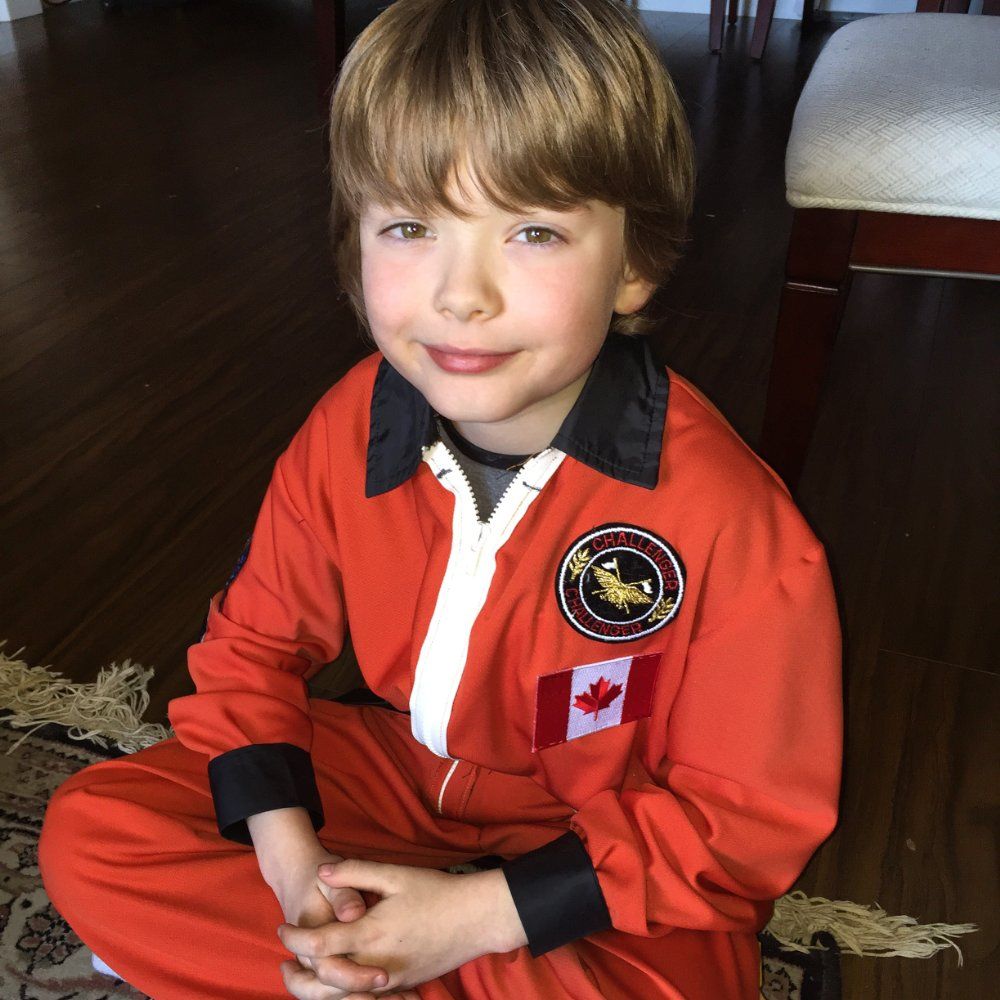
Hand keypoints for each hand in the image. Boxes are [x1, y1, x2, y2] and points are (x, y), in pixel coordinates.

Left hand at [276, 860, 527, 996]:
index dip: (294, 938)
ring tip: (304, 973)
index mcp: (370, 934)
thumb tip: (321, 872)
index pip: (318, 945)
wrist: (477, 919)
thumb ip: (355, 872)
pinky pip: (366, 996)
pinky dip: (346, 991)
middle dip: (299, 974)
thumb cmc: (436, 892)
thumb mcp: (395, 874)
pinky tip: (340, 978)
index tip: (282, 929)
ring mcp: (390, 981)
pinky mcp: (402, 987)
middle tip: (284, 962)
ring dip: (319, 987)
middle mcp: (375, 965)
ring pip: (343, 994)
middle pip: (324, 981)